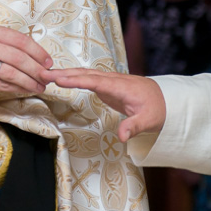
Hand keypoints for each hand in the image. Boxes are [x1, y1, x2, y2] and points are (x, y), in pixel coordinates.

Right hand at [0, 24, 53, 100]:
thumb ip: (8, 46)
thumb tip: (38, 58)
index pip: (20, 40)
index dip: (38, 52)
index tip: (48, 62)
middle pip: (18, 57)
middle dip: (36, 69)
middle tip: (47, 77)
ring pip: (12, 72)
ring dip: (29, 81)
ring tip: (39, 86)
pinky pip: (2, 84)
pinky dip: (17, 88)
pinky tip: (24, 89)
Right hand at [43, 68, 165, 141]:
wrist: (166, 99)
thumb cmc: (157, 110)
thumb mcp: (149, 121)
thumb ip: (134, 127)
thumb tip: (121, 136)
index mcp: (121, 86)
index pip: (95, 81)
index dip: (77, 80)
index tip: (60, 79)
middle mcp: (113, 80)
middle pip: (86, 74)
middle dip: (65, 74)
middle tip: (44, 74)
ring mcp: (110, 81)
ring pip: (86, 74)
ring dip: (67, 74)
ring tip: (47, 74)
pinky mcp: (108, 86)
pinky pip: (88, 79)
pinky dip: (74, 77)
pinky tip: (63, 78)